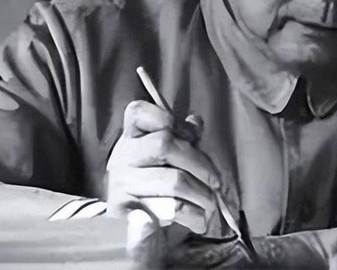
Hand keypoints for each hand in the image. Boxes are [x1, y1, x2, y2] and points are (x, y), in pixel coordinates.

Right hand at [106, 100, 222, 234]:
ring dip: (201, 193)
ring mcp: (120, 183)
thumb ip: (181, 136)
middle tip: (215, 181)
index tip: (190, 138)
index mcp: (130, 136)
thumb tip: (196, 121)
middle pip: (164, 144)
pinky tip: (198, 218)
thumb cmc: (153, 181)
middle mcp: (121, 156)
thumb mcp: (165, 155)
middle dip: (198, 163)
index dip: (166, 118)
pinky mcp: (124, 211)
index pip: (138, 112)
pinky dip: (191, 214)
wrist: (128, 224)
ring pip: (172, 180)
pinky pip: (170, 208)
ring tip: (211, 202)